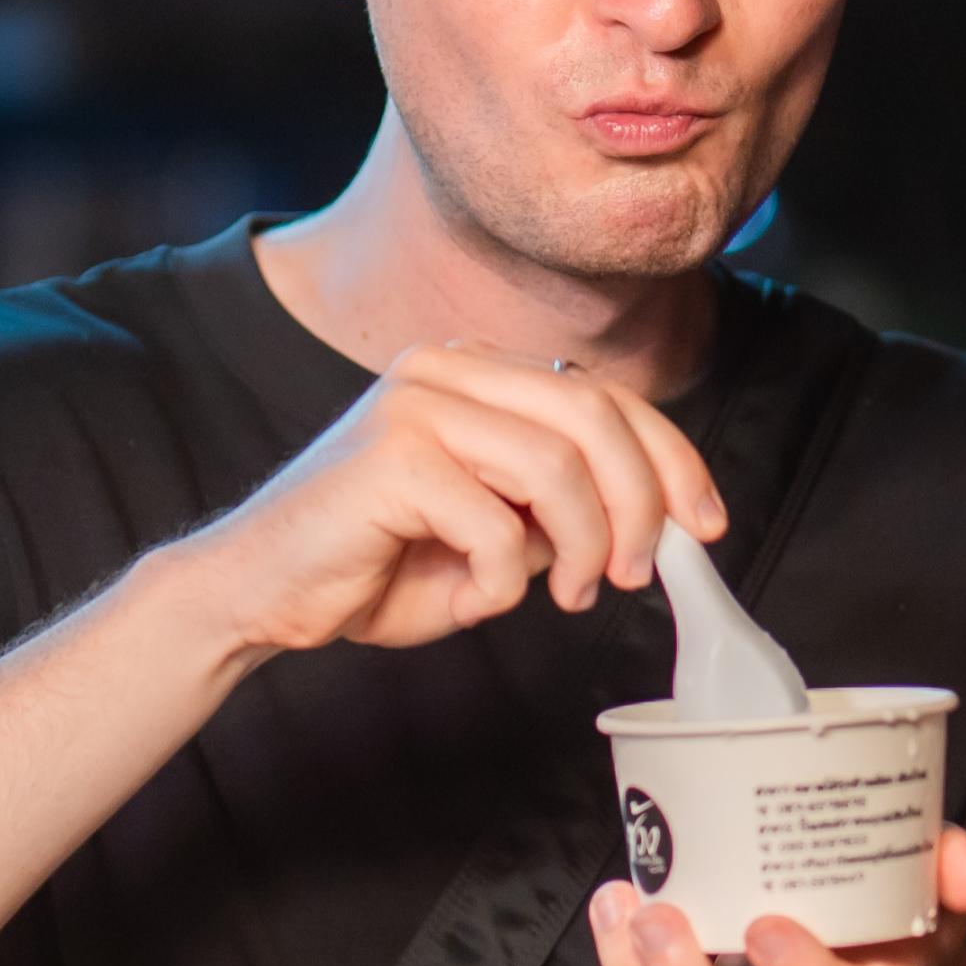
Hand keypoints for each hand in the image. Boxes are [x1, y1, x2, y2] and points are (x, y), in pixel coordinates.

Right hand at [182, 344, 730, 659]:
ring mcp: (415, 403)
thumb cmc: (375, 565)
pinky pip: (494, 521)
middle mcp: (447, 368)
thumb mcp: (496, 533)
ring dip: (583, 544)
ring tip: (569, 593)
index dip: (672, 457)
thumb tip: (654, 523)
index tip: (706, 524)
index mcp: (477, 372)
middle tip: (635, 572)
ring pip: (558, 464)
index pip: (605, 395)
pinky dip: (504, 577)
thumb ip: (560, 512)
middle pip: (595, 413)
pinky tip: (479, 597)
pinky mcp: (390, 456)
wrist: (259, 592)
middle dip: (641, 502)